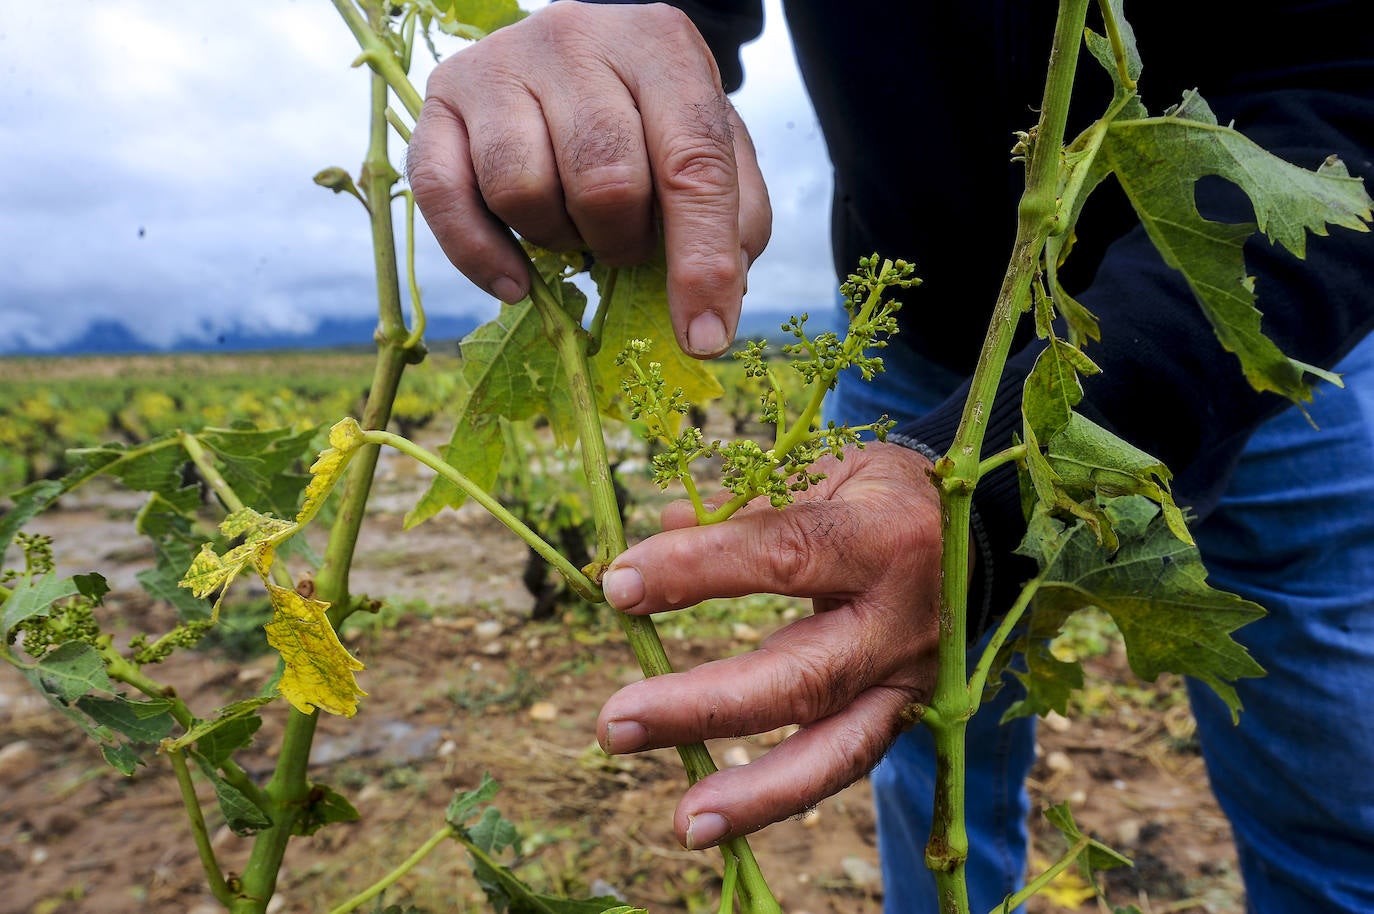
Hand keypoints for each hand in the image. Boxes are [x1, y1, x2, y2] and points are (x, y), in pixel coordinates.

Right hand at [407, 2, 771, 356]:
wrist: (581, 55)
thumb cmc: (652, 114)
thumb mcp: (713, 147)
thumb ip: (732, 218)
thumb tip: (713, 308)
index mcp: (661, 47)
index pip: (693, 161)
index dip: (701, 259)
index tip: (705, 335)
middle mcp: (576, 39)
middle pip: (604, 179)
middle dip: (623, 243)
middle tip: (626, 244)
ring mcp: (499, 64)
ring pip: (522, 189)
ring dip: (558, 241)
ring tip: (575, 229)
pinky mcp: (441, 98)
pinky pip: (444, 194)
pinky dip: (481, 255)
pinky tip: (516, 282)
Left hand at [595, 442, 942, 848]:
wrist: (979, 537)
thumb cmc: (881, 495)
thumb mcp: (825, 471)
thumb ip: (747, 503)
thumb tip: (661, 525)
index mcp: (881, 535)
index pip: (782, 554)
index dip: (696, 568)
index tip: (618, 584)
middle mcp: (901, 618)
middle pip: (803, 675)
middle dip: (703, 705)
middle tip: (615, 722)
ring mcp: (910, 678)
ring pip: (837, 749)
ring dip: (755, 793)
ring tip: (684, 824)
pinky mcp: (909, 716)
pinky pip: (844, 763)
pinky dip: (782, 795)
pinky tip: (721, 818)